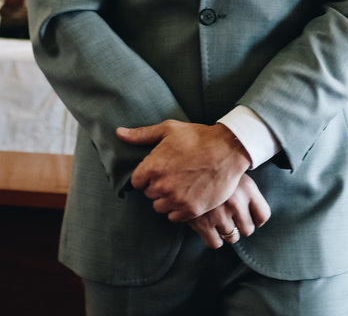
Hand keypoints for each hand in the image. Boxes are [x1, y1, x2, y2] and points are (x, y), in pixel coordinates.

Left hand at [117, 120, 251, 221]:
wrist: (228, 149)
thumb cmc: (198, 137)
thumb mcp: (168, 129)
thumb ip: (141, 135)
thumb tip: (119, 133)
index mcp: (152, 167)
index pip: (137, 182)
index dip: (147, 175)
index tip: (159, 170)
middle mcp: (162, 186)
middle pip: (149, 194)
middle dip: (158, 186)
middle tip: (173, 175)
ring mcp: (177, 200)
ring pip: (160, 207)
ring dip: (167, 199)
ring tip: (181, 186)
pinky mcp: (192, 210)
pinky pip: (174, 217)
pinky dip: (179, 209)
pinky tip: (187, 196)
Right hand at [188, 173, 270, 248]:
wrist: (186, 165)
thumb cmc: (214, 170)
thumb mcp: (236, 173)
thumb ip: (249, 193)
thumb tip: (257, 219)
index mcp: (248, 188)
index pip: (263, 216)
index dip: (257, 220)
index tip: (250, 217)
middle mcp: (236, 202)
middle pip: (248, 230)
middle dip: (240, 227)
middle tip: (231, 218)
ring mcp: (219, 214)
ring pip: (232, 238)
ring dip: (226, 232)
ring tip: (218, 220)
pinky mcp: (202, 223)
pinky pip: (215, 243)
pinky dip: (214, 238)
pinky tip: (209, 227)